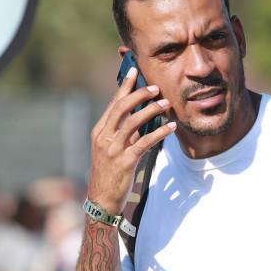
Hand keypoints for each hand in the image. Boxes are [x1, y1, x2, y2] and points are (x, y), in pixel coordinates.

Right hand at [87, 66, 175, 214]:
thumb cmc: (110, 173)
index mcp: (99, 131)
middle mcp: (103, 138)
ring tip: (166, 104)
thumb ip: (124, 133)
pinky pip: (144, 143)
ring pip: (132, 123)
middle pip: (121, 108)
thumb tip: (143, 116)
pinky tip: (171, 128)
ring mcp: (112, 150)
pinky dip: (159, 133)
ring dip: (151, 111)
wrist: (102, 199)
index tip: (134, 71)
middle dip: (139, 94)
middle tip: (156, 87)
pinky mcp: (124, 162)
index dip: (124, 87)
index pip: (112, 104)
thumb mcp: (112, 149)